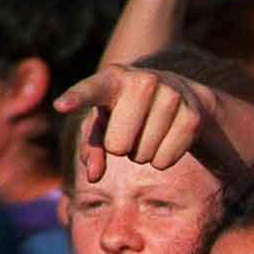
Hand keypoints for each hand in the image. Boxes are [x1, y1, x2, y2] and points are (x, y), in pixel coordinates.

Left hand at [54, 65, 215, 181]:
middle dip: (121, 148)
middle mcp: (143, 80)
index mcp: (113, 77)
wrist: (182, 96)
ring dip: (144, 154)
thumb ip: (92, 146)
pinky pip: (164, 160)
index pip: (91, 90)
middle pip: (117, 146)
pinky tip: (167, 141)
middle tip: (131, 132)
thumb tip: (93, 176)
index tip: (61, 106)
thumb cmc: (129, 111)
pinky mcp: (192, 118)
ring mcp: (171, 96)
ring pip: (143, 155)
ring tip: (151, 133)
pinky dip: (162, 160)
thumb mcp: (106, 122)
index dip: (77, 99)